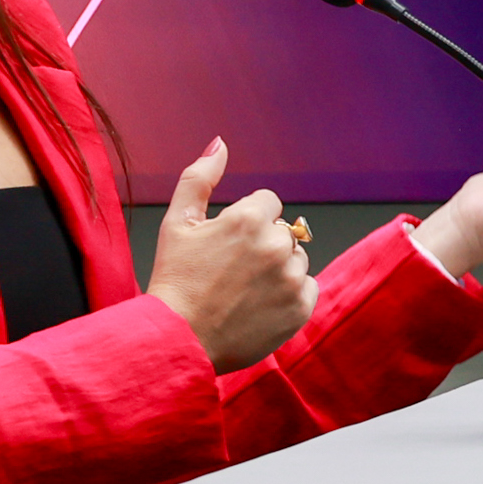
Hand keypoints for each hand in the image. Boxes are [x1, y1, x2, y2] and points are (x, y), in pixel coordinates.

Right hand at [145, 138, 317, 370]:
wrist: (179, 340)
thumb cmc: (174, 281)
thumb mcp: (177, 222)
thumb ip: (200, 177)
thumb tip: (220, 143)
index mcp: (250, 219)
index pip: (268, 203)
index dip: (245, 223)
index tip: (227, 245)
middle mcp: (276, 246)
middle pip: (284, 231)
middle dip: (263, 244)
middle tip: (232, 271)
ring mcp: (291, 279)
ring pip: (297, 259)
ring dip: (278, 269)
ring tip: (244, 290)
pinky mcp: (301, 308)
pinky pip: (308, 288)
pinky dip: (289, 295)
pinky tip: (259, 305)